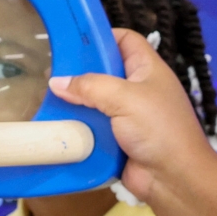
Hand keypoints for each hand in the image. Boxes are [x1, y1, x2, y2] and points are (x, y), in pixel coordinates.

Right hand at [49, 28, 216, 200]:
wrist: (174, 179)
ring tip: (42, 97)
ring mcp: (127, 117)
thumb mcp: (125, 98)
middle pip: (104, 72)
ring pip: (94, 103)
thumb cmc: (158, 129)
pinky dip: (77, 127)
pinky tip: (53, 124)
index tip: (72, 41)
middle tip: (47, 71)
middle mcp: (137, 90)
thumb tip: (56, 82)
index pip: (125, 40)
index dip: (102, 36)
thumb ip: (90, 86)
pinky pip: (92, 128)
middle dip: (79, 72)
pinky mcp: (116, 140)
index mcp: (147, 70)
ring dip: (74, 103)